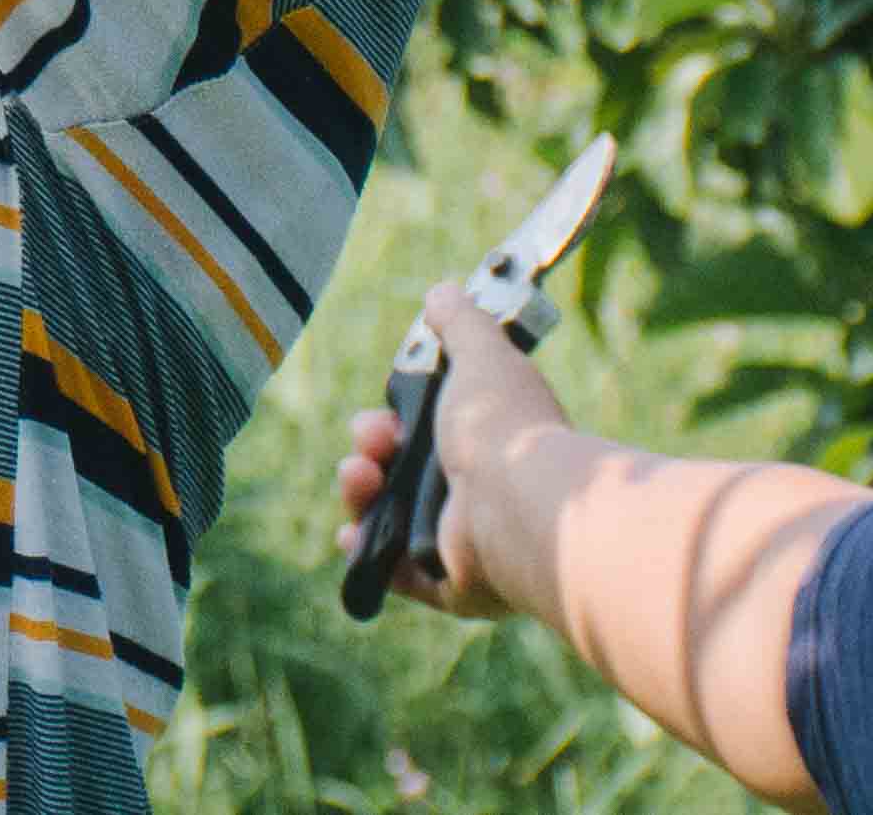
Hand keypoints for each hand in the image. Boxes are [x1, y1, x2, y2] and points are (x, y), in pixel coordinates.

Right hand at [332, 288, 576, 623]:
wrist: (520, 508)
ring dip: (359, 493)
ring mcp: (458, 543)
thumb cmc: (506, 429)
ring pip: (386, 518)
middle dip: (368, 451)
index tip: (385, 415)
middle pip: (396, 474)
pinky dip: (365, 552)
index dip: (390, 421)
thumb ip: (461, 324)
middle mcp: (474, 496)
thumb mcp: (481, 357)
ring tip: (361, 479)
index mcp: (485, 446)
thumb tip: (444, 290)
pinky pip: (390, 571)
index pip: (423, 435)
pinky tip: (351, 532)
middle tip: (373, 447)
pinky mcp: (443, 582)